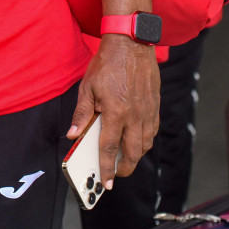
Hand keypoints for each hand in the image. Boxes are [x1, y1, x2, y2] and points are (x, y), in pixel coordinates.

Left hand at [67, 33, 159, 183]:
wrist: (131, 44)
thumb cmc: (107, 64)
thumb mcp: (87, 87)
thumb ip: (81, 113)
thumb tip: (73, 134)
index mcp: (116, 112)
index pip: (110, 148)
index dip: (106, 168)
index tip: (106, 184)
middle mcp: (135, 115)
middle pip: (133, 153)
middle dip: (125, 168)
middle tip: (116, 174)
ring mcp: (148, 111)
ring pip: (146, 144)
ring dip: (136, 155)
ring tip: (125, 158)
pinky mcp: (155, 105)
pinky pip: (153, 130)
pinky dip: (146, 140)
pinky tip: (137, 139)